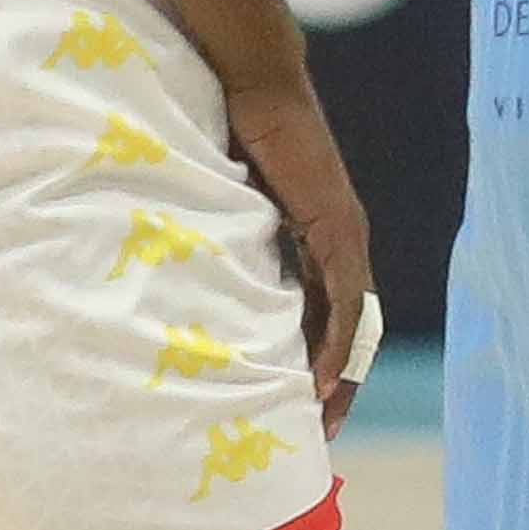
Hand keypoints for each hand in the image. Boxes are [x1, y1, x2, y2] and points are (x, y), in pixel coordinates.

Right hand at [227, 68, 378, 435]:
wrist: (255, 90)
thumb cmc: (227, 145)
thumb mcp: (220, 221)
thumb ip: (218, 256)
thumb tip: (175, 298)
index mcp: (309, 247)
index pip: (323, 321)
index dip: (317, 371)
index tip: (301, 419)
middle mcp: (337, 246)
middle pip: (348, 331)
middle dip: (337, 387)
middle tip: (318, 439)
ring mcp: (344, 236)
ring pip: (353, 322)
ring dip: (341, 374)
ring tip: (323, 421)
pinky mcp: (338, 225)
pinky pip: (345, 294)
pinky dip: (338, 340)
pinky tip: (324, 377)